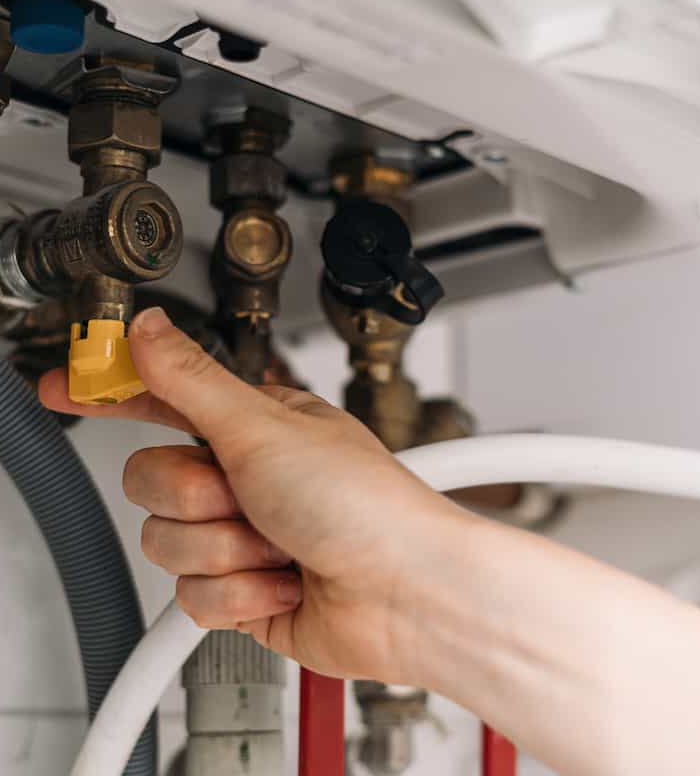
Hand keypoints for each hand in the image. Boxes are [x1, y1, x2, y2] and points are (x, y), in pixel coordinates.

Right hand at [39, 307, 466, 684]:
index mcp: (254, 426)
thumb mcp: (266, 430)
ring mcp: (245, 536)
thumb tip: (151, 329)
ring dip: (228, 548)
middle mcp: (246, 477)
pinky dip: (241, 591)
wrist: (406, 593)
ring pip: (169, 543)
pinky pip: (195, 595)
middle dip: (198, 496)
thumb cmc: (365, 504)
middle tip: (247, 495)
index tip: (68, 383)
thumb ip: (192, 383)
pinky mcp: (244, 590)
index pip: (165, 400)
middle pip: (152, 480)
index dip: (114, 391)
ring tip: (283, 544)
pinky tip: (286, 581)